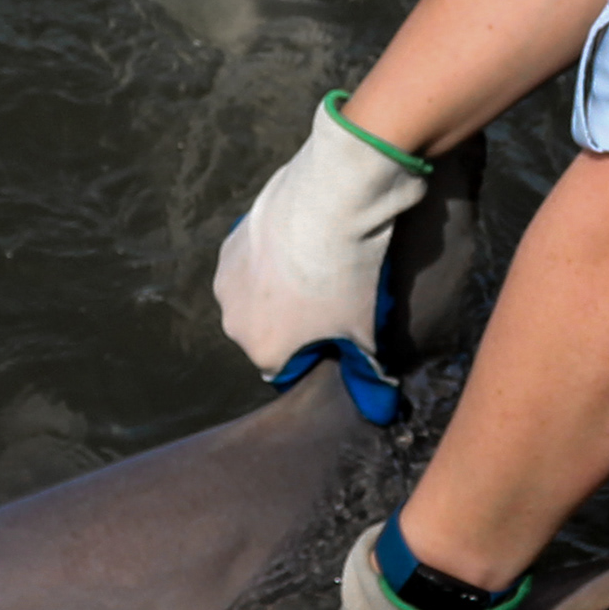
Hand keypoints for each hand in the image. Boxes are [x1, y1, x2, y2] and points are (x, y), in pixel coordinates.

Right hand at [214, 95, 427, 392]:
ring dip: (279, 288)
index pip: (289, 369)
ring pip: (255, 295)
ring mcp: (227, 277)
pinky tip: (303, 240)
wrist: (329, 200)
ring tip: (318, 264)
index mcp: (262, 351)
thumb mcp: (366, 332)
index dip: (318, 351)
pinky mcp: (231, 240)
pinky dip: (271, 256)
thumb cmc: (347, 276)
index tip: (342, 330)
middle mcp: (232, 320)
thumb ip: (370, 378)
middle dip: (293, 322)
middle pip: (266, 332)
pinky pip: (251, 261)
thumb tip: (381, 409)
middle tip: (332, 296)